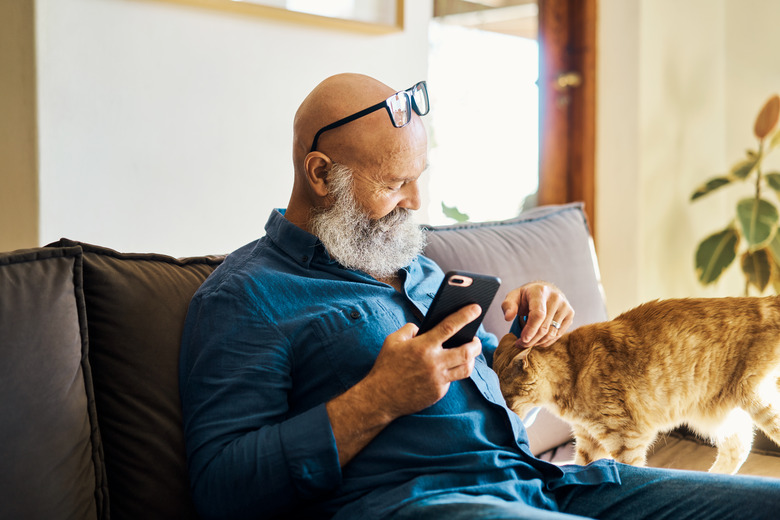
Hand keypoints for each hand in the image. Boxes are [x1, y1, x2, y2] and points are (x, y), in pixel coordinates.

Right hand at [326, 304, 482, 465]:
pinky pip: (452, 380)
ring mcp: (438, 379)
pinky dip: (452, 373)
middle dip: (476, 344)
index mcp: (422, 346)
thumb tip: (422, 327)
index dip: (465, 316)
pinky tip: (448, 368)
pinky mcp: (438, 393)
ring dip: (471, 360)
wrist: (380, 398)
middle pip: (466, 351)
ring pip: (466, 369)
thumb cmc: (386, 367)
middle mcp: (434, 363)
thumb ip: (409, 329)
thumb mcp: (392, 341)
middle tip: (475, 339)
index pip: (449, 327)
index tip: (476, 308)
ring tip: (468, 354)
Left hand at [500, 282, 573, 347]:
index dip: (531, 329)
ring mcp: (565, 306)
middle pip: (544, 327)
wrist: (545, 290)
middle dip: (531, 339)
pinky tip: (537, 340)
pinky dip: (546, 341)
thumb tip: (508, 317)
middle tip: (521, 344)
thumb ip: (508, 306)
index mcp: (540, 291)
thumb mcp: (513, 297)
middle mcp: (555, 297)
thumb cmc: (526, 296)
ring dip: (538, 342)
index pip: (538, 314)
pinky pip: (558, 334)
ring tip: (528, 342)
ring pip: (552, 333)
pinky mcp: (570, 314)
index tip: (522, 339)